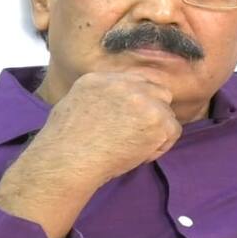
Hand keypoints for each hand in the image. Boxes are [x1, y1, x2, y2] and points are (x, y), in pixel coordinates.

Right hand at [0, 72, 181, 237]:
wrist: (68, 159)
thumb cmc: (63, 143)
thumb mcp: (73, 103)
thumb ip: (97, 96)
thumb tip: (110, 103)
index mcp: (100, 78)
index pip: (135, 79)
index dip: (141, 98)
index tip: (136, 116)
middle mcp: (124, 83)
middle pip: (157, 90)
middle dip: (153, 110)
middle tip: (140, 132)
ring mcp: (142, 99)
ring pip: (166, 111)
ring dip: (156, 130)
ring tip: (136, 147)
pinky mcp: (156, 119)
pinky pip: (173, 130)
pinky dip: (161, 146)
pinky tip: (141, 154)